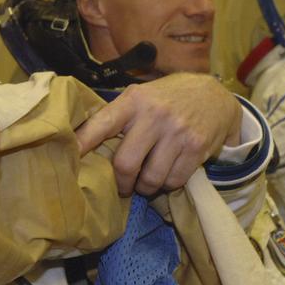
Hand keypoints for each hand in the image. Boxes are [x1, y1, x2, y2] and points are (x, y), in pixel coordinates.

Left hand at [74, 73, 242, 195]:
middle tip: (123, 186)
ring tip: (147, 182)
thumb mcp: (142, 96)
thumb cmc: (168, 99)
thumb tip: (83, 142)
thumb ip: (118, 115)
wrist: (215, 96)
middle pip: (125, 164)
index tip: (69, 158)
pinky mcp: (196, 147)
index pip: (102, 123)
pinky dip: (167, 185)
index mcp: (134, 100)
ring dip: (146, 187)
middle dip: (122, 183)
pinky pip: (174, 180)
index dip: (83, 143)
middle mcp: (154, 114)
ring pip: (150, 178)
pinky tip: (167, 175)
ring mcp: (177, 131)